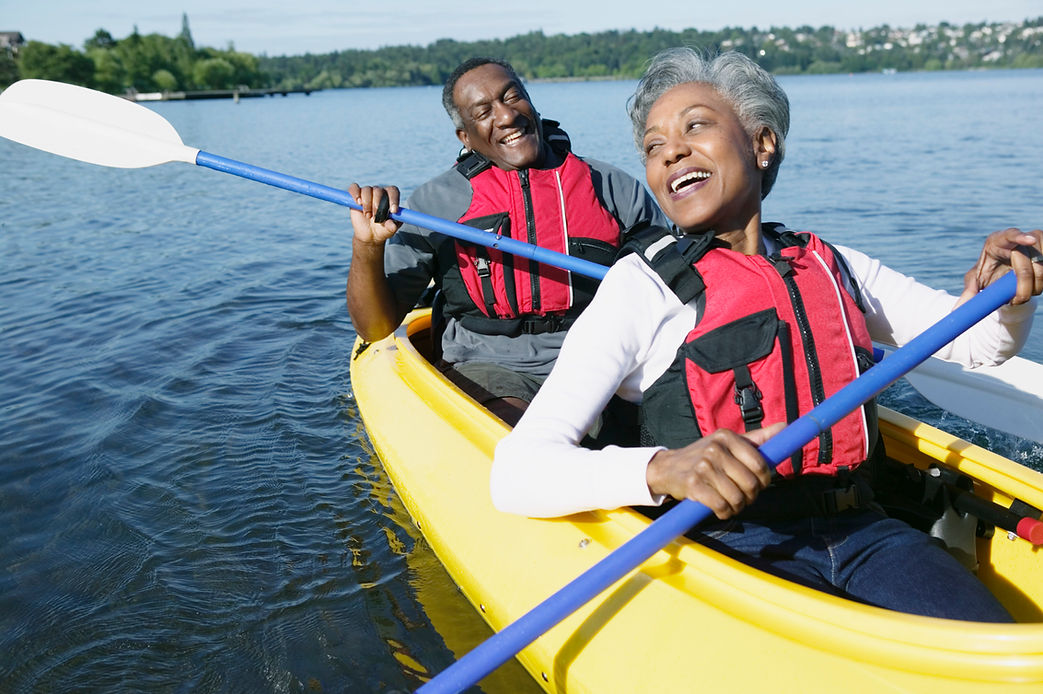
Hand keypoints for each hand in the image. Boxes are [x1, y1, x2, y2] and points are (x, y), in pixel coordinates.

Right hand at [348, 183, 401, 245]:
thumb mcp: (389, 230)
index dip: (393, 199)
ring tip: (368, 216)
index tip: (393, 211)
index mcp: (390, 197)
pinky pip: (354, 188)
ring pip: (367, 190)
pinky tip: (358, 203)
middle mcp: (379, 192)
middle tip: (375, 217)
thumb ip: (391, 226)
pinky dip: (355, 193)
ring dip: (367, 203)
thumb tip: (392, 226)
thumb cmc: (383, 229)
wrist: (370, 234)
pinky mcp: (356, 196)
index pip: (393, 191)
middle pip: (378, 191)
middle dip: (377, 205)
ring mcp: (367, 193)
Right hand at [645, 422, 783, 519]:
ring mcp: (703, 467)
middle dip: (751, 496)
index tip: (758, 484)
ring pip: (737, 498)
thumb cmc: (703, 456)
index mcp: (726, 437)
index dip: (764, 479)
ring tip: (731, 503)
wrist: (667, 468)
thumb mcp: (728, 443)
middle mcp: (715, 449)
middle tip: (743, 496)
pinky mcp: (693, 484)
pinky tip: (720, 509)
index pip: (759, 464)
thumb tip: (784, 426)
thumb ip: (757, 438)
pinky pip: (721, 506)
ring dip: (737, 507)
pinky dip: (724, 513)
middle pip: (750, 483)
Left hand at [958, 228, 1042, 305]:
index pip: (1011, 235)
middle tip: (1019, 299)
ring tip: (1023, 294)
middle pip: (1026, 260)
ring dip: (1036, 285)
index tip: (1030, 242)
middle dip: (1024, 284)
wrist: (1005, 272)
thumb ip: (969, 291)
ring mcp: (1036, 242)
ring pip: (1042, 266)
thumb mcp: (977, 280)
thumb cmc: (989, 272)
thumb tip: (956, 311)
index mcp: (998, 241)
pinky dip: (1042, 282)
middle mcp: (1019, 239)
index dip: (1020, 237)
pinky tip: (1035, 287)